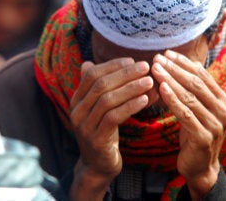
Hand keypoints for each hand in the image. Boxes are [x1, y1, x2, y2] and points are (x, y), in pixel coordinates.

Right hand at [69, 58, 153, 199]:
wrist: (98, 166)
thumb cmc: (104, 132)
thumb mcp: (99, 109)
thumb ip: (98, 88)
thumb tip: (88, 62)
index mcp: (76, 100)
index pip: (92, 74)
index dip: (112, 65)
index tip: (132, 60)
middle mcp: (77, 111)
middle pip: (100, 85)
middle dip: (125, 74)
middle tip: (145, 66)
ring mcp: (85, 126)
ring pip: (108, 100)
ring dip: (131, 88)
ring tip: (149, 81)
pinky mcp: (96, 140)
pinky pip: (114, 117)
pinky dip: (130, 106)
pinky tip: (145, 100)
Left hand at [151, 50, 225, 199]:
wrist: (200, 167)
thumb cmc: (195, 134)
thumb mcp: (197, 109)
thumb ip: (194, 90)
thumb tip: (185, 62)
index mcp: (223, 100)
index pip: (202, 75)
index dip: (183, 63)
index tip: (166, 53)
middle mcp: (223, 110)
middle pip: (196, 83)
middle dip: (175, 69)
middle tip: (157, 58)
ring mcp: (216, 124)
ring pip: (190, 97)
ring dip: (171, 81)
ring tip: (155, 70)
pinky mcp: (204, 137)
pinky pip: (186, 114)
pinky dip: (173, 100)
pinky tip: (161, 90)